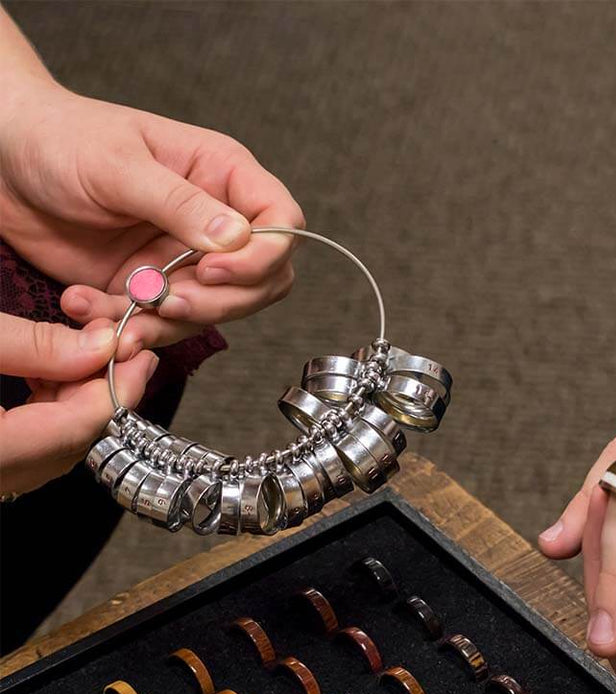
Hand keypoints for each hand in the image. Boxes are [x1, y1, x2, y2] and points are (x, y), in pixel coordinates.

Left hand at [0, 75, 302, 359]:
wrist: (3, 163)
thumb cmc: (61, 138)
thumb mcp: (119, 164)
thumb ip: (179, 203)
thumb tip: (237, 239)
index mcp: (222, 176)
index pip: (282, 223)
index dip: (263, 257)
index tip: (213, 270)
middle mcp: (215, 222)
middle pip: (261, 282)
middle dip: (219, 303)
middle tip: (168, 301)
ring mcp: (186, 260)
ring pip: (216, 313)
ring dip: (169, 324)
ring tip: (121, 312)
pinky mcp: (153, 289)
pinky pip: (164, 326)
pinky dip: (131, 330)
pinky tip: (90, 308)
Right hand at [0, 313, 156, 495]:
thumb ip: (37, 345)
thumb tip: (102, 347)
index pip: (80, 428)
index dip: (119, 389)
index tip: (142, 356)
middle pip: (73, 440)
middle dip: (102, 390)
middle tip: (119, 346)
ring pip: (54, 445)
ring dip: (75, 398)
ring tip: (81, 349)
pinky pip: (30, 445)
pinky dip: (47, 410)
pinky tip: (47, 373)